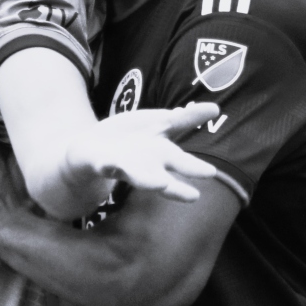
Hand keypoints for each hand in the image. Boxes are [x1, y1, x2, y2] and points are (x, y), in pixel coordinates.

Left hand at [62, 102, 221, 201]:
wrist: (90, 149)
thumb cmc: (130, 139)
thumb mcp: (159, 123)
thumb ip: (184, 119)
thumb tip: (215, 109)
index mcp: (160, 156)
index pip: (180, 163)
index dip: (194, 169)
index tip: (211, 173)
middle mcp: (144, 167)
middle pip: (162, 176)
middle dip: (176, 187)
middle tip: (193, 196)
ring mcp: (123, 166)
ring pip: (136, 176)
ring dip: (146, 179)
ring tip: (160, 183)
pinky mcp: (100, 162)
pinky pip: (105, 164)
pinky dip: (108, 165)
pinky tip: (109, 164)